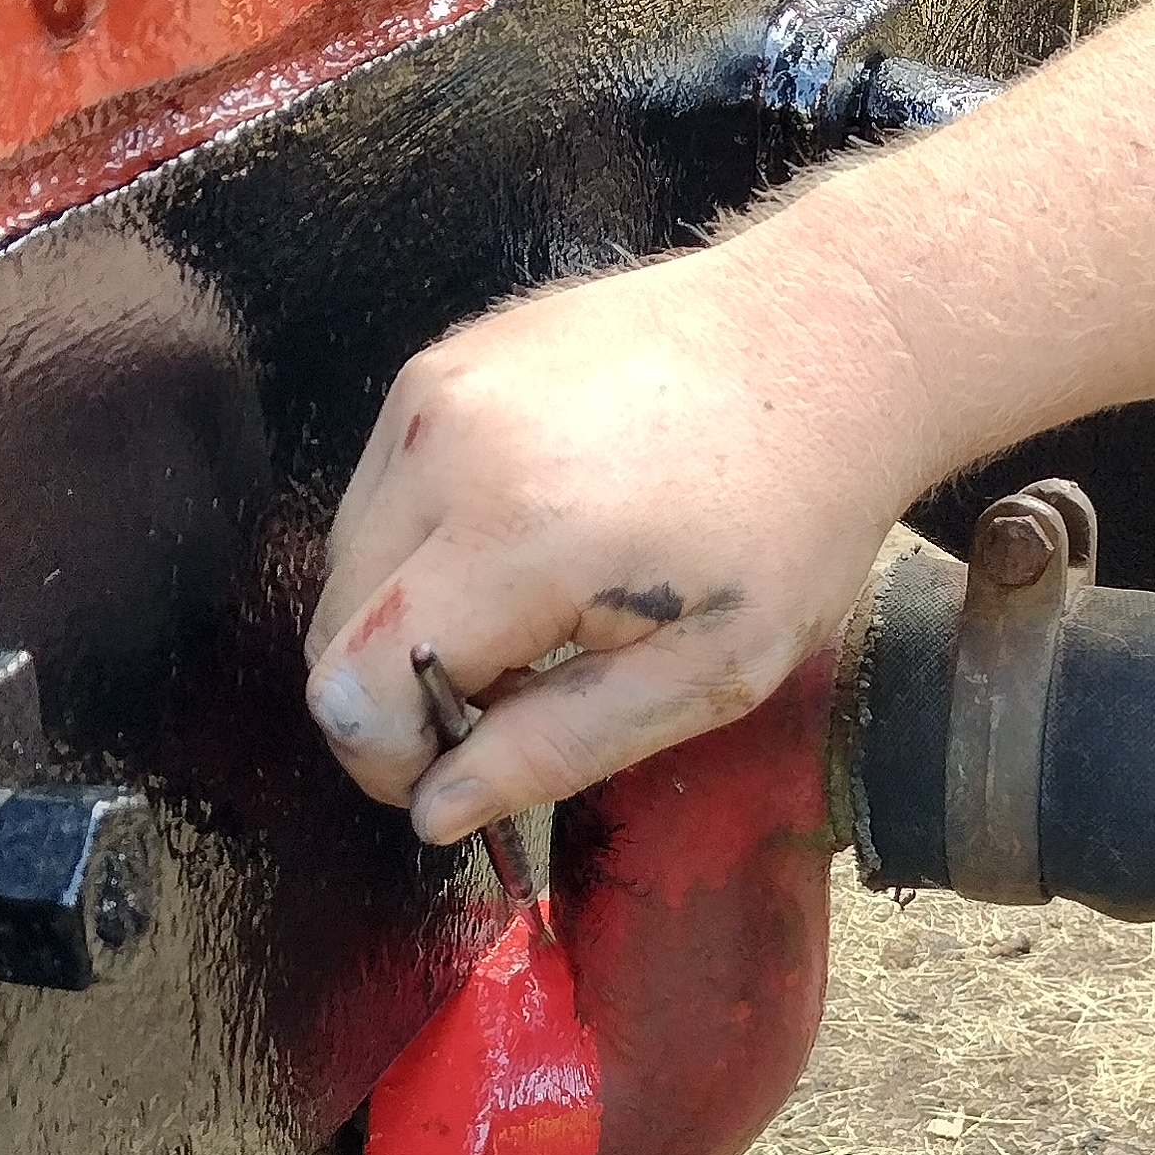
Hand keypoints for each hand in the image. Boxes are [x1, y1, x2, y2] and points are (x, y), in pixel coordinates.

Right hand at [302, 230, 956, 842]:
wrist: (823, 343)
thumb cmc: (792, 515)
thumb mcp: (709, 671)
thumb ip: (558, 747)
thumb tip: (436, 811)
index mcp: (517, 535)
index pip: (353, 684)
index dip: (387, 760)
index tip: (453, 775)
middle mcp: (449, 448)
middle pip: (330, 624)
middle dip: (395, 694)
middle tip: (507, 704)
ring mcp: (435, 391)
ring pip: (346, 556)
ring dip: (406, 617)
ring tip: (527, 626)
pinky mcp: (442, 362)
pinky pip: (381, 487)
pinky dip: (424, 544)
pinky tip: (522, 550)